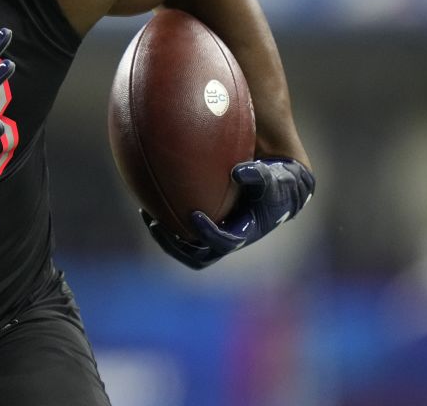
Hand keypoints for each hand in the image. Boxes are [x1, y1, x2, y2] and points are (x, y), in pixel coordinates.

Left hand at [145, 158, 314, 269]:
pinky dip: (166, 224)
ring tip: (150, 219)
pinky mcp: (206, 228)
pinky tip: (149, 205)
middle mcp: (229, 240)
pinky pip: (181, 234)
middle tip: (159, 226)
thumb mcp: (273, 179)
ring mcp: (216, 237)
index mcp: (245, 233)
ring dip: (167, 239)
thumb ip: (258, 175)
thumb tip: (237, 171)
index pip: (224, 242)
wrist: (276, 189)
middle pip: (199, 256)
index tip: (193, 215)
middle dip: (177, 245)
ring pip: (186, 250)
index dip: (208, 233)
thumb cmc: (275, 183)